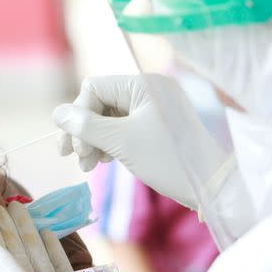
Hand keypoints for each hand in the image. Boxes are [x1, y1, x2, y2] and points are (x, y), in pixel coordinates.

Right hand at [52, 74, 226, 209]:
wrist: (214, 187)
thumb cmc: (169, 160)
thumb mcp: (121, 142)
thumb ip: (86, 126)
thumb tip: (56, 113)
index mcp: (143, 84)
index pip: (93, 89)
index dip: (78, 115)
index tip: (73, 147)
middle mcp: (148, 90)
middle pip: (98, 103)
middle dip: (83, 130)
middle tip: (72, 157)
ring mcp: (153, 108)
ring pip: (108, 117)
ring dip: (92, 140)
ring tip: (87, 165)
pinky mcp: (156, 126)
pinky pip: (121, 127)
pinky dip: (108, 143)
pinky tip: (102, 160)